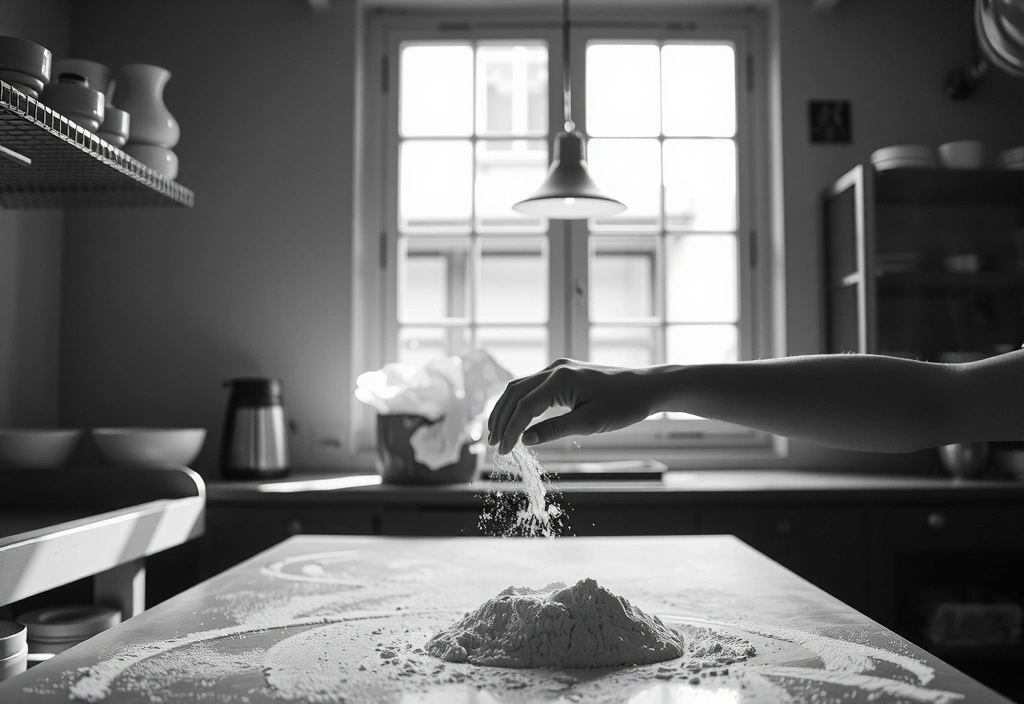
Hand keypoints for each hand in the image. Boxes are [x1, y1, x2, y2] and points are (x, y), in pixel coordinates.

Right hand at [487, 359, 658, 454]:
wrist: (646, 387)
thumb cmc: (623, 406)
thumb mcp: (589, 423)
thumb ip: (555, 430)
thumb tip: (525, 439)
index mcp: (560, 379)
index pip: (524, 406)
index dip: (511, 430)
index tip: (504, 452)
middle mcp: (554, 369)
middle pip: (514, 392)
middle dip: (500, 418)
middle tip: (493, 444)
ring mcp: (557, 369)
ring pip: (519, 387)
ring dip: (506, 409)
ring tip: (498, 433)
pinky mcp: (562, 373)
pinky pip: (531, 386)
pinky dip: (519, 403)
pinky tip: (515, 418)